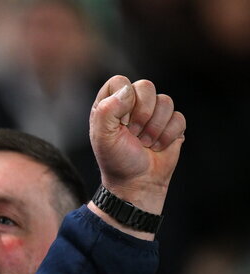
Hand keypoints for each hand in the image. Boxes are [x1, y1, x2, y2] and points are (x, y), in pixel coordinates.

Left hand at [88, 75, 185, 218]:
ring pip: (166, 101)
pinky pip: (179, 118)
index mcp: (110, 105)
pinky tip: (157, 147)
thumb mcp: (102, 136)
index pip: (120, 81)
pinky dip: (168, 136)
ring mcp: (154, 114)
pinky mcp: (171, 125)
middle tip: (133, 134)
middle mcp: (132, 105)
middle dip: (142, 114)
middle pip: (146, 86)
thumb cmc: (116, 160)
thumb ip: (107, 110)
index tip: (120, 121)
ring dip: (154, 128)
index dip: (124, 99)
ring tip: (144, 143)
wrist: (137, 183)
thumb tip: (129, 90)